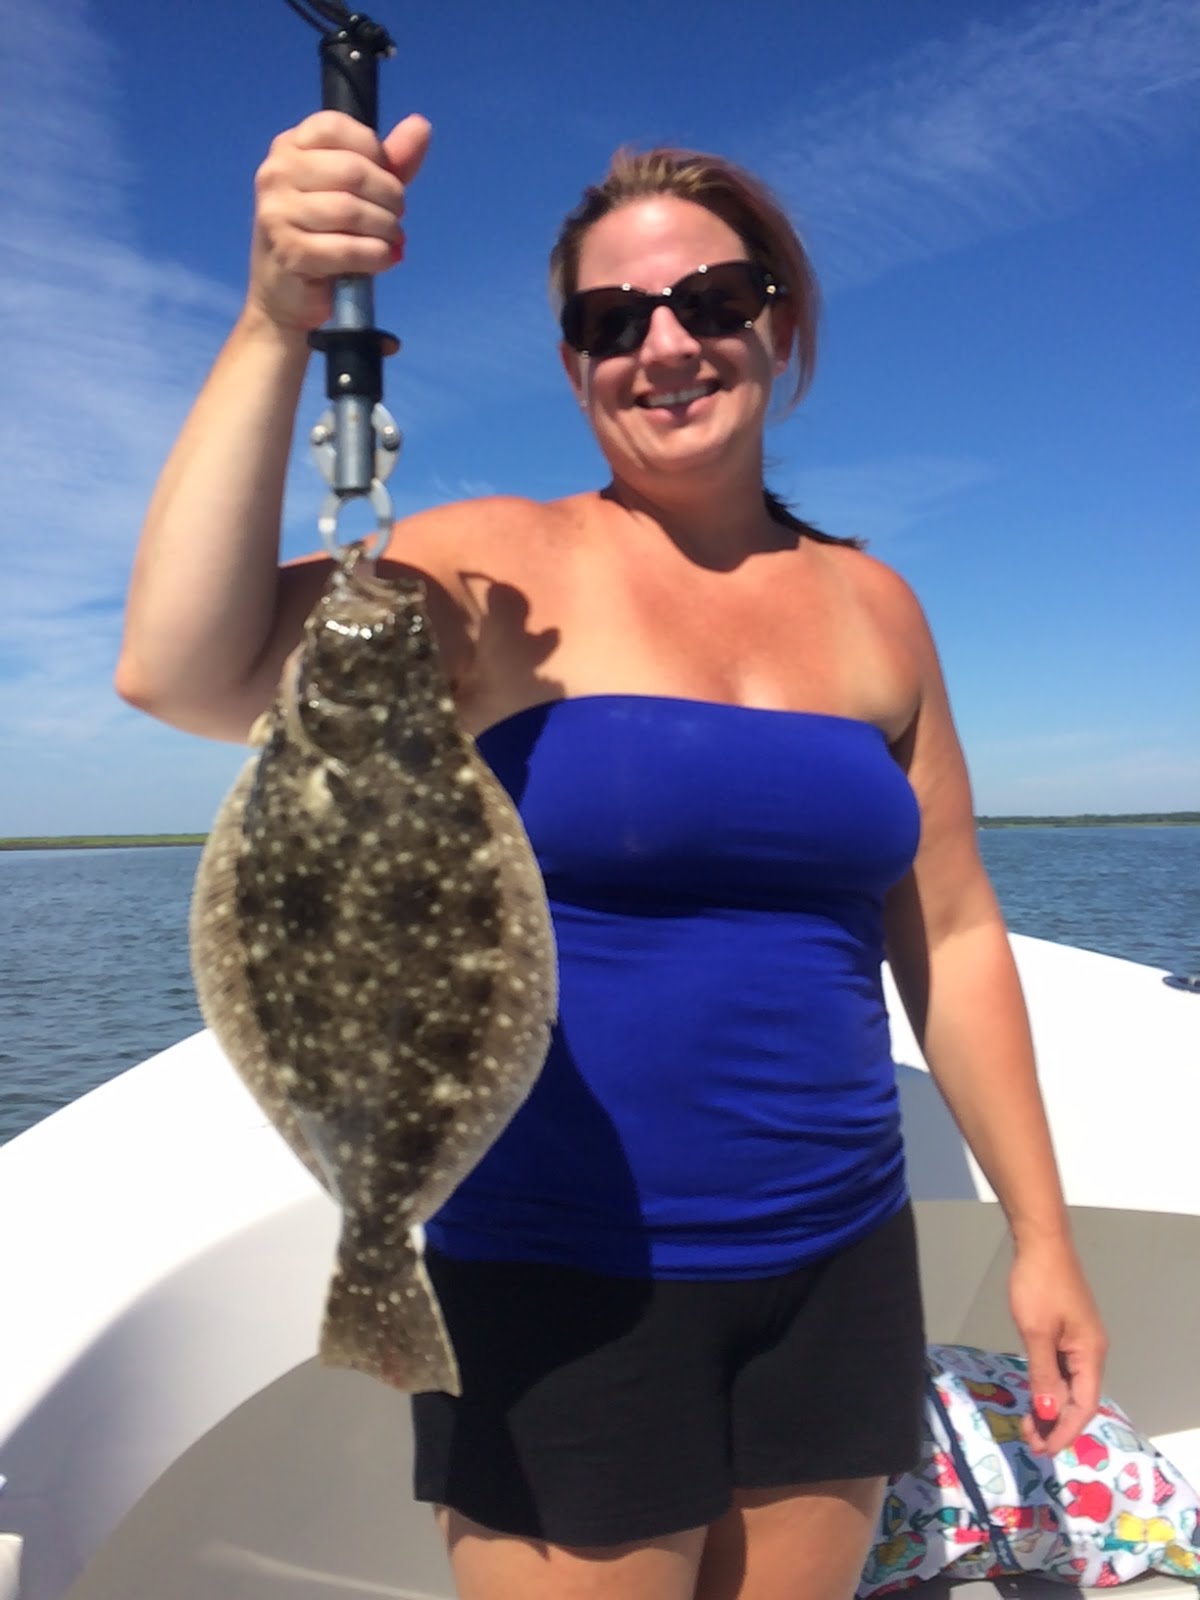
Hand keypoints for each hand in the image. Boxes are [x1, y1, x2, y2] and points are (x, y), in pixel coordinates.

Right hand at [246, 110, 431, 335]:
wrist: (286, 292)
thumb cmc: (324, 234)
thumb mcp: (358, 191)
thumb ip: (389, 161)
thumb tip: (422, 125)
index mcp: (289, 147)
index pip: (337, 127)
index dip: (374, 152)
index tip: (386, 179)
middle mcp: (276, 173)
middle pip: (351, 170)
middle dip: (389, 196)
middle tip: (397, 217)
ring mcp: (278, 213)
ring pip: (351, 210)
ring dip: (386, 228)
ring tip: (393, 240)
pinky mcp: (290, 252)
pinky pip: (347, 248)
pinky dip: (376, 255)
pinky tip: (386, 259)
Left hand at [1008, 1237, 1107, 1457]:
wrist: (1041, 1242)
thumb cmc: (1038, 1286)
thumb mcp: (1036, 1333)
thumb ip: (1043, 1376)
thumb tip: (1050, 1415)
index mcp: (1091, 1353)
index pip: (1084, 1404)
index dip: (1066, 1430)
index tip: (1044, 1449)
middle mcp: (1091, 1350)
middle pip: (1079, 1397)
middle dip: (1058, 1423)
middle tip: (1031, 1440)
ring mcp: (1079, 1339)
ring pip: (1070, 1383)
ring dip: (1052, 1406)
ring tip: (1031, 1424)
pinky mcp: (1067, 1330)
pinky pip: (1062, 1368)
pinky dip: (1050, 1385)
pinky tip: (1036, 1394)